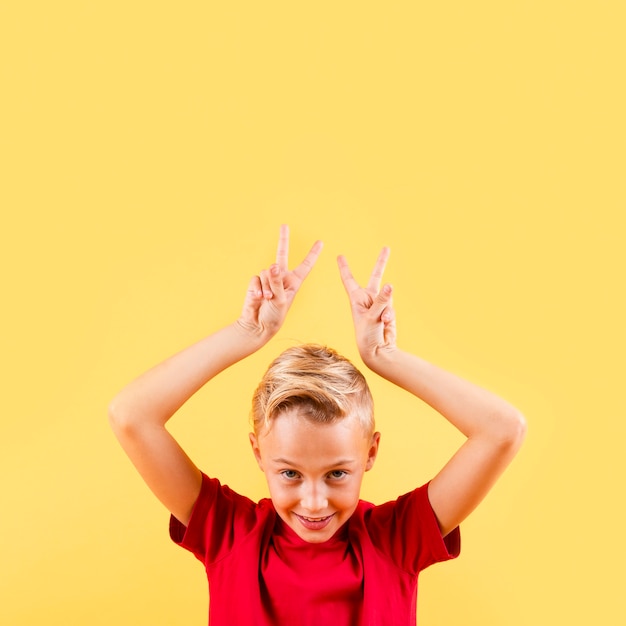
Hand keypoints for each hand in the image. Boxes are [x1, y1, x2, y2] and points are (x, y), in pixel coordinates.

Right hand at [238, 225, 322, 339]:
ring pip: (266, 272)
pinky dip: (257, 288)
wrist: (258, 324)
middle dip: (283, 239)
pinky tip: (259, 298)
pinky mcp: (256, 282)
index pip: (306, 265)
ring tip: (267, 299)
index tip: (321, 242)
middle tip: (285, 225)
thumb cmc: (275, 315)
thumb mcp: (281, 300)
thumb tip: (273, 266)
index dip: (313, 253)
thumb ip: (277, 282)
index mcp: (294, 281)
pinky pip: (256, 278)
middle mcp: (281, 277)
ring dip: (267, 286)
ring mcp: (268, 279)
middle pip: (282, 254)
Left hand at [338, 247, 396, 363]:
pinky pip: (392, 307)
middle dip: (382, 262)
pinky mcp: (388, 311)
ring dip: (386, 308)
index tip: (339, 255)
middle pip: (375, 276)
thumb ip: (382, 300)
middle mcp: (367, 299)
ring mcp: (379, 305)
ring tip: (381, 320)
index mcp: (356, 298)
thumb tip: (391, 285)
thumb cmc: (367, 335)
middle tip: (386, 248)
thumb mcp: (372, 317)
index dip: (344, 267)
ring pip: (387, 297)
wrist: (377, 351)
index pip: (349, 279)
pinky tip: (386, 323)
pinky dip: (390, 316)